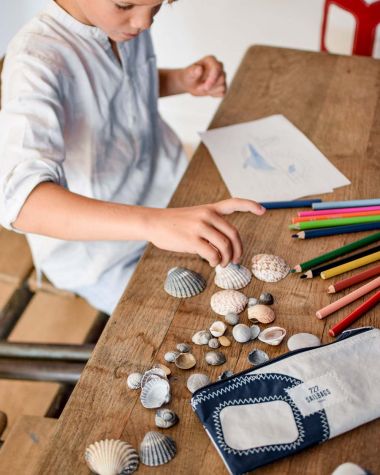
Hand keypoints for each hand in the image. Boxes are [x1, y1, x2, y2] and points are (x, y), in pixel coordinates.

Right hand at [147, 198, 264, 266]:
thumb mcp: (195, 217)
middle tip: (235, 260)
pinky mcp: (192, 240)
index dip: (251, 205)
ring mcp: (200, 227)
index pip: (234, 203)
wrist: (154, 222)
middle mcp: (208, 215)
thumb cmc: (174, 223)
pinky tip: (212, 263)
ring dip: (227, 259)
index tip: (263, 210)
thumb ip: (211, 226)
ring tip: (222, 264)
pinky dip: (216, 262)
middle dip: (238, 249)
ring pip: (225, 246)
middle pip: (233, 234)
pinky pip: (212, 254)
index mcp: (210, 208)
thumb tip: (224, 248)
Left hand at [179, 55, 226, 96]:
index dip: (212, 79)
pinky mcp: (222, 85)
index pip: (217, 68)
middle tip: (200, 88)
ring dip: (211, 90)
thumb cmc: (189, 76)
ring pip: (222, 86)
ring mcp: (221, 76)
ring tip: (202, 88)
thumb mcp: (188, 74)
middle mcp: (218, 66)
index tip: (205, 87)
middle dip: (211, 86)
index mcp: (210, 60)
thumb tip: (199, 69)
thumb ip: (193, 71)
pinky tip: (208, 91)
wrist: (189, 84)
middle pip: (222, 78)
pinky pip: (223, 92)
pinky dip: (215, 94)